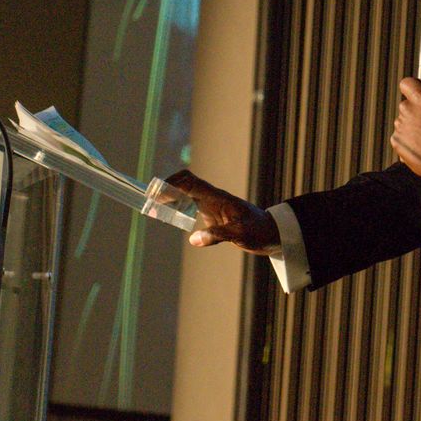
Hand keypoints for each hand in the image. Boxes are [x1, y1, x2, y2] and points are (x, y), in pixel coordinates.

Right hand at [159, 170, 281, 253]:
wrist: (272, 233)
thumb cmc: (258, 231)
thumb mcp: (239, 234)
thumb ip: (217, 234)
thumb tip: (194, 239)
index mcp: (217, 197)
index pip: (189, 181)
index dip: (171, 183)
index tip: (156, 193)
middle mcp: (212, 198)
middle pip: (184, 184)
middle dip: (165, 189)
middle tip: (148, 201)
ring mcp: (212, 205)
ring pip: (185, 194)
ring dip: (169, 198)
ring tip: (154, 210)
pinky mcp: (213, 214)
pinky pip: (190, 205)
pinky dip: (177, 208)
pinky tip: (168, 216)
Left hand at [391, 78, 420, 178]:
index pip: (407, 83)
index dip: (412, 88)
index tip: (417, 93)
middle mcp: (407, 111)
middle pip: (406, 105)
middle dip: (416, 112)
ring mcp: (400, 127)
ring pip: (403, 122)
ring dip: (412, 127)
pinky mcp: (396, 142)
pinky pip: (400, 137)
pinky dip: (408, 141)